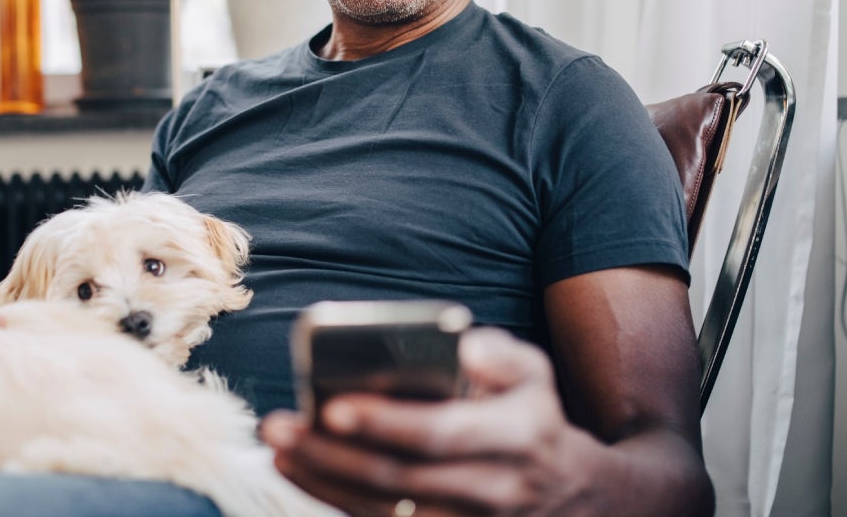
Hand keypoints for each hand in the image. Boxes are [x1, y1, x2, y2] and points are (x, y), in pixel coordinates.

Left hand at [260, 328, 598, 516]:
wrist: (569, 493)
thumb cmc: (528, 415)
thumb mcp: (534, 373)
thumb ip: (501, 354)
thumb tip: (464, 347)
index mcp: (517, 435)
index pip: (442, 433)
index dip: (385, 423)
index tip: (332, 405)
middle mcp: (494, 489)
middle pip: (399, 478)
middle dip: (331, 454)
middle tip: (278, 427)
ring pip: (384, 511)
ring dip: (322, 481)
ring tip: (278, 447)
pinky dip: (334, 501)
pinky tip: (298, 470)